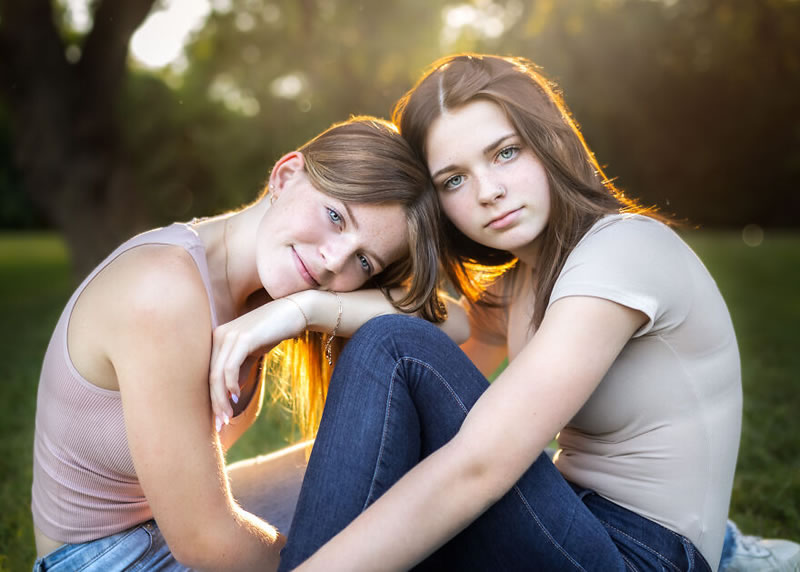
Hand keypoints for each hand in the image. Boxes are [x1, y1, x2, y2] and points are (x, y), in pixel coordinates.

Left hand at [209, 297, 307, 427]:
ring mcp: (229, 335)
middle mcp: (219, 335)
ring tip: (229, 416)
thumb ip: (240, 368)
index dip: (212, 397)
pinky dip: (231, 384)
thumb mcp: (253, 352)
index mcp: (218, 339)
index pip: (209, 373)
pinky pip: (230, 366)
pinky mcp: (243, 338)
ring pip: (217, 374)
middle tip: (222, 424)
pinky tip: (237, 395)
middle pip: (210, 376)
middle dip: (215, 403)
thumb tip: (232, 392)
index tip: (219, 418)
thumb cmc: (273, 331)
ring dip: (221, 399)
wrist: (293, 311)